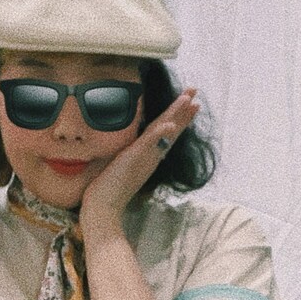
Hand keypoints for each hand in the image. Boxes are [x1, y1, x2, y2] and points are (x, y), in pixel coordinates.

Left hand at [80, 89, 200, 226]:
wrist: (103, 208)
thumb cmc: (109, 192)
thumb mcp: (122, 169)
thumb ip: (130, 159)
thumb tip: (132, 153)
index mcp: (148, 156)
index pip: (166, 132)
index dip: (179, 117)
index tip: (191, 102)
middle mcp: (150, 157)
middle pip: (170, 129)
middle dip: (183, 110)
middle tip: (196, 91)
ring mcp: (144, 158)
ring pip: (164, 133)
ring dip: (178, 116)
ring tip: (191, 100)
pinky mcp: (134, 160)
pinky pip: (150, 144)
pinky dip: (160, 134)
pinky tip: (170, 125)